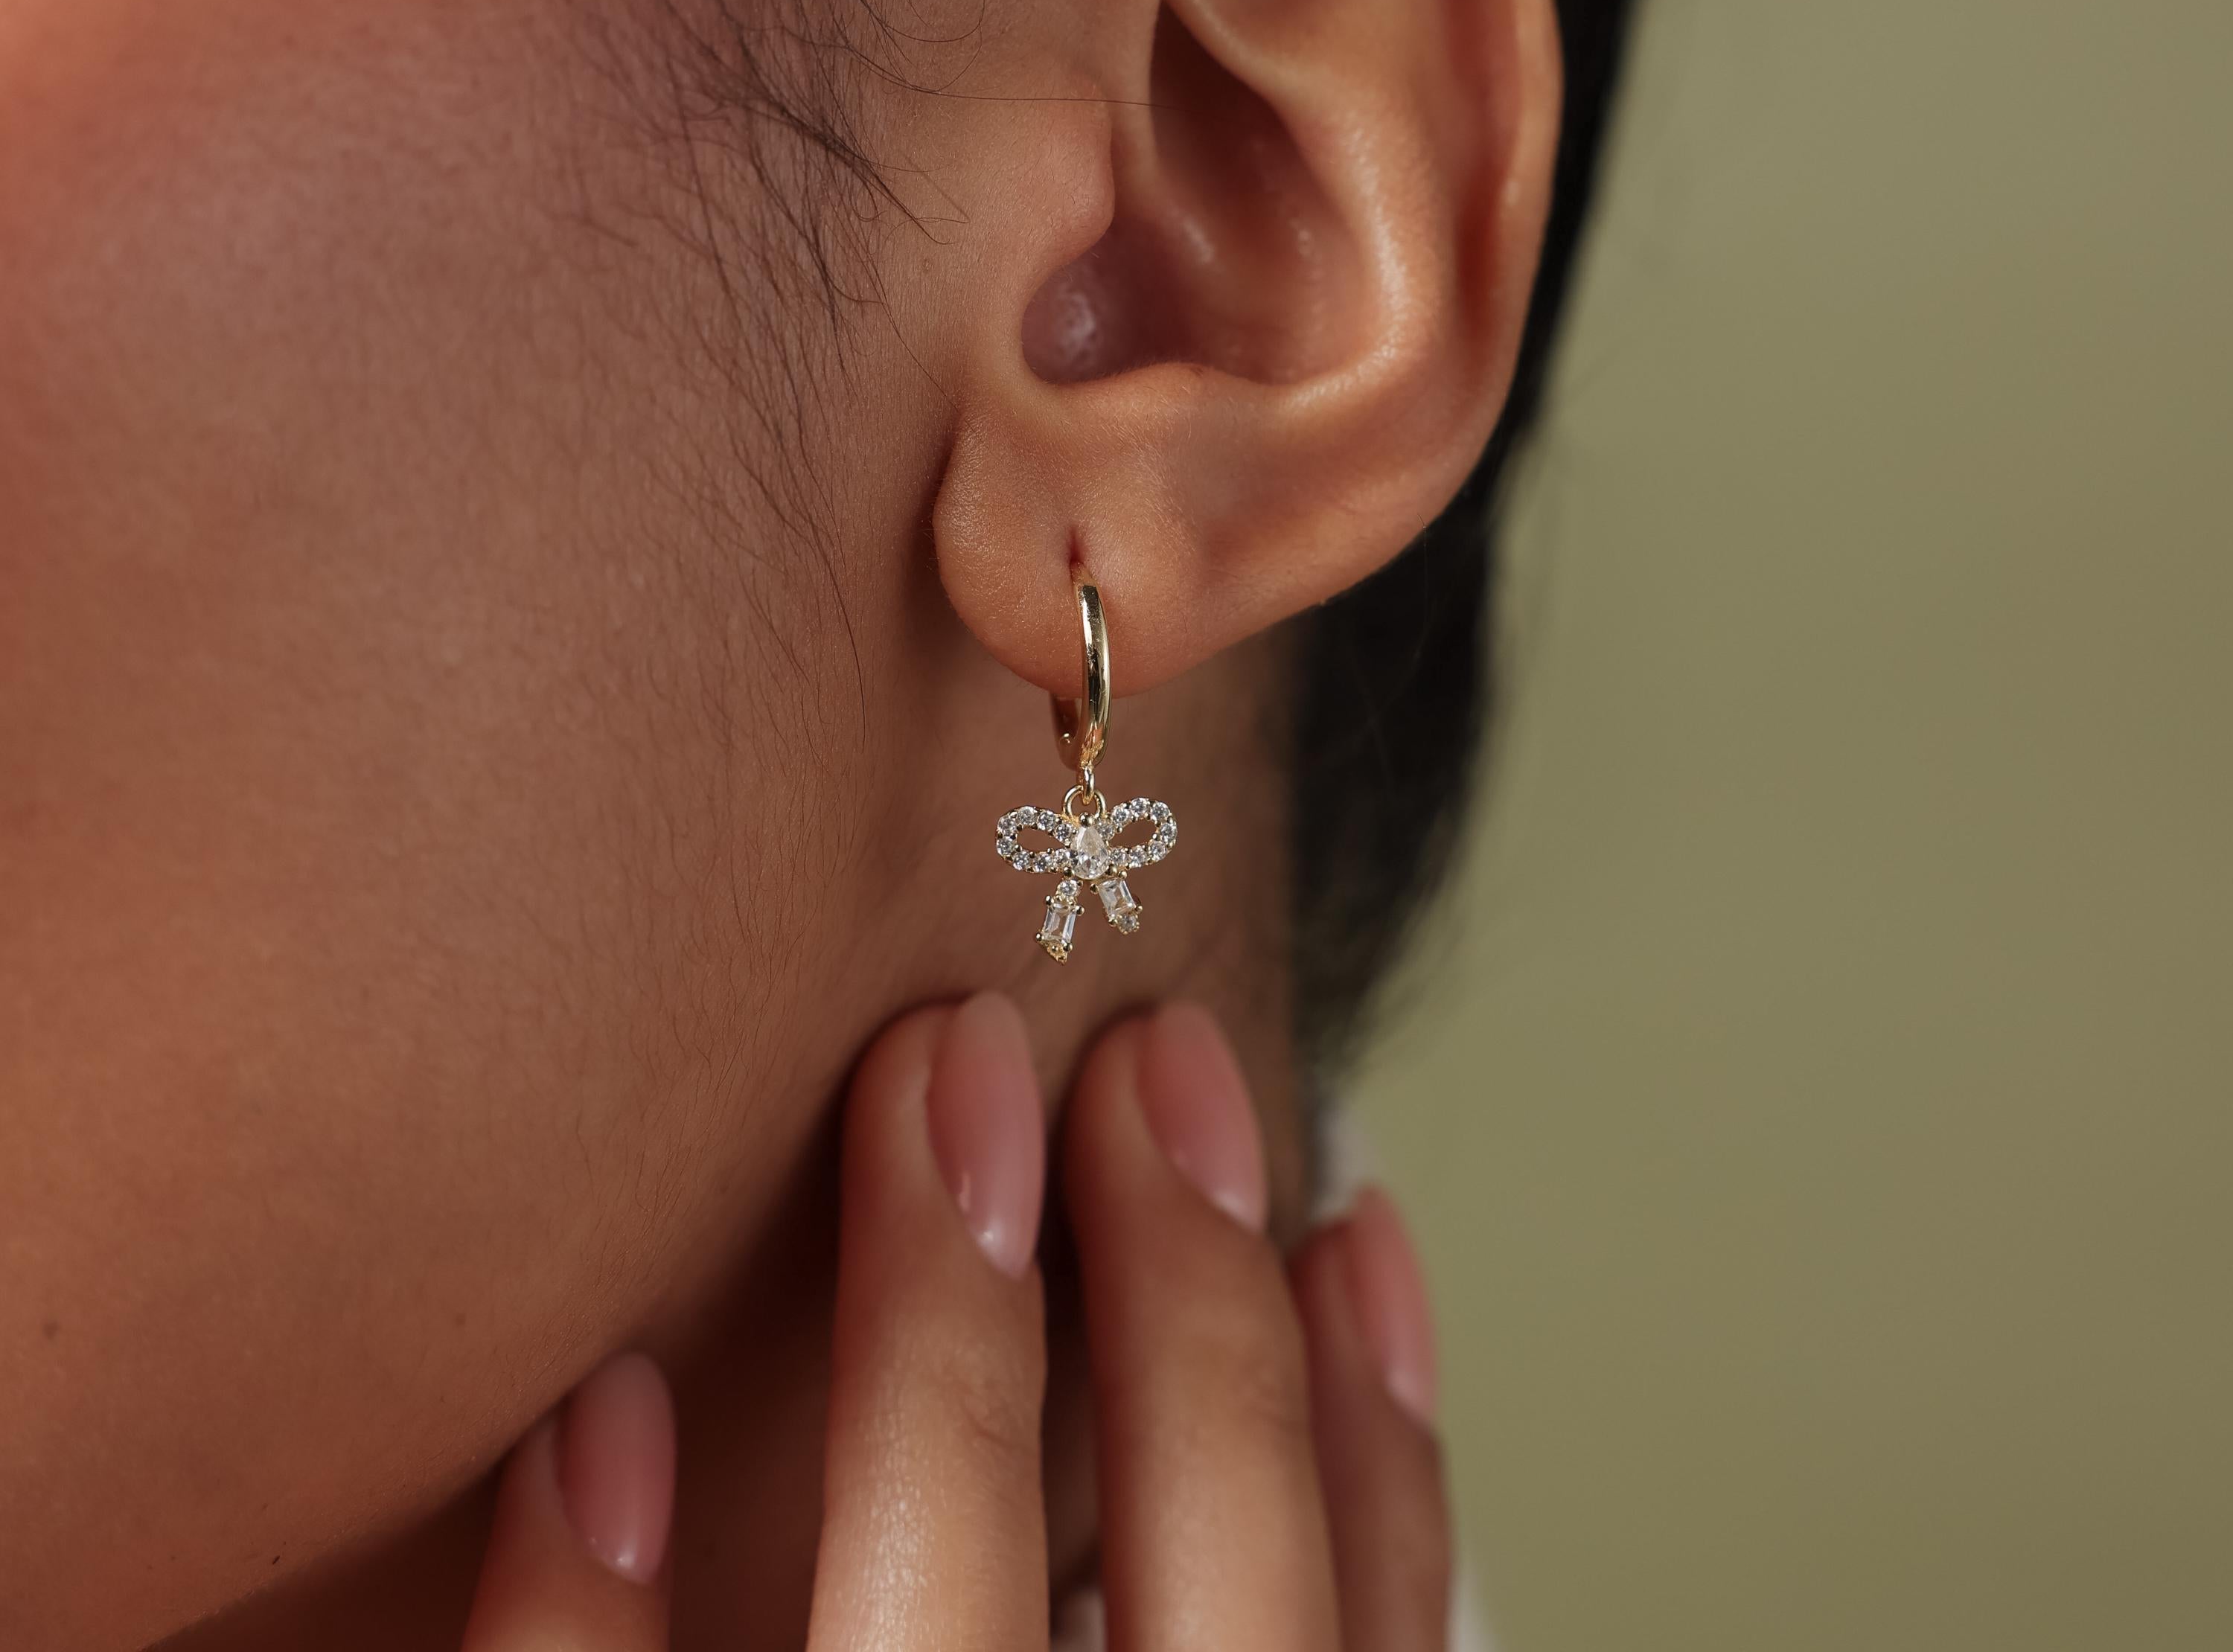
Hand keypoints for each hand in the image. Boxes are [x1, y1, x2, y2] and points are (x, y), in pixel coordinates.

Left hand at [456, 996, 1449, 1648]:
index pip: (1355, 1642)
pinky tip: (582, 1420)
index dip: (1363, 1421)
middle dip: (1188, 1316)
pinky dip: (588, 1611)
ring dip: (943, 1364)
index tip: (1333, 1204)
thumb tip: (1311, 1303)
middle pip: (1205, 1622)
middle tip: (1133, 1047)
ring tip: (930, 1087)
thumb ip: (1208, 1592)